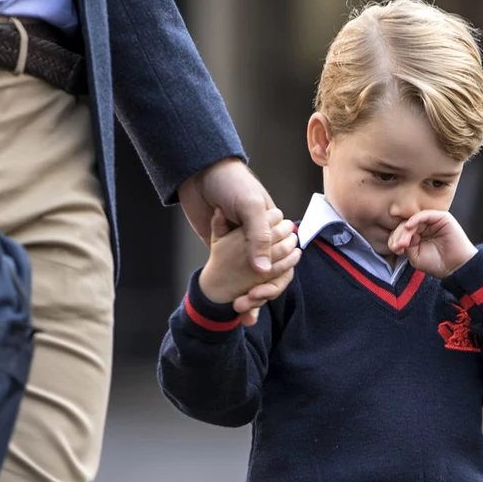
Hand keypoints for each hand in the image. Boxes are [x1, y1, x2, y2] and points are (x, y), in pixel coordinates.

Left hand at [178, 158, 296, 323]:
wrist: (198, 172)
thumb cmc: (230, 182)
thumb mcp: (249, 206)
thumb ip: (259, 236)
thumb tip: (263, 269)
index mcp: (273, 226)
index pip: (284, 260)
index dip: (275, 279)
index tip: (259, 294)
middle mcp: (259, 236)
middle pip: (268, 272)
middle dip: (260, 291)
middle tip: (246, 303)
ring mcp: (239, 242)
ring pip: (248, 275)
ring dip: (246, 293)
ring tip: (239, 309)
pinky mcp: (220, 245)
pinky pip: (227, 268)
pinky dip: (228, 286)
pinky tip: (230, 303)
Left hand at [388, 210, 477, 278]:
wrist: (456, 267)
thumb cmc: (437, 264)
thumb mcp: (415, 257)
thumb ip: (406, 246)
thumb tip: (397, 237)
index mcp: (417, 236)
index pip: (401, 233)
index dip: (395, 240)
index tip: (395, 250)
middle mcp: (424, 227)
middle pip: (405, 226)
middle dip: (399, 236)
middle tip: (398, 247)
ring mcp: (432, 222)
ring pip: (412, 220)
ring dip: (405, 231)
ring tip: (403, 242)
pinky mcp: (441, 218)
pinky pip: (424, 215)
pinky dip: (415, 219)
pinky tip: (409, 227)